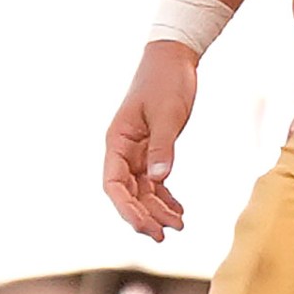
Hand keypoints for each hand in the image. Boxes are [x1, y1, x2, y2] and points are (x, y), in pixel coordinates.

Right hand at [104, 41, 202, 239]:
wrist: (174, 58)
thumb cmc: (166, 81)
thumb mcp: (168, 114)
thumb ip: (162, 147)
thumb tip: (158, 179)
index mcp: (117, 142)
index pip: (114, 184)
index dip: (126, 208)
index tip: (144, 226)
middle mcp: (123, 151)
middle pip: (127, 193)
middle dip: (144, 216)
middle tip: (164, 235)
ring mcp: (137, 152)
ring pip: (143, 190)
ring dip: (157, 209)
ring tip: (179, 226)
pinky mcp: (153, 150)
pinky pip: (155, 181)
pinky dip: (165, 197)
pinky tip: (179, 210)